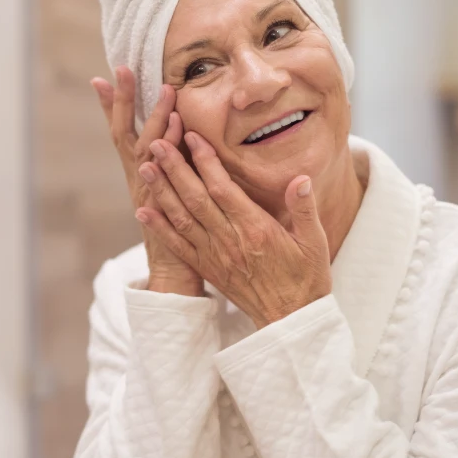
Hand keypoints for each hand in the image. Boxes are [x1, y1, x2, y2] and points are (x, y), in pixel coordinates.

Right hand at [95, 66, 202, 295]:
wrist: (175, 275)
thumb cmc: (181, 233)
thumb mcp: (173, 192)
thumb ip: (177, 165)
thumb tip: (186, 135)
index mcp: (140, 174)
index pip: (122, 132)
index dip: (112, 106)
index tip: (101, 78)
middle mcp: (138, 180)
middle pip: (123, 134)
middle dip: (122, 100)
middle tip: (122, 69)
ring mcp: (146, 194)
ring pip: (144, 151)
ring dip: (154, 120)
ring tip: (166, 91)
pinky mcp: (160, 209)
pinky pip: (161, 178)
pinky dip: (165, 155)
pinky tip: (173, 132)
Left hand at [135, 132, 331, 324]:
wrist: (290, 321)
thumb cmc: (307, 279)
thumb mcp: (316, 243)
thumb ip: (306, 209)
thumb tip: (300, 178)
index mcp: (256, 230)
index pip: (224, 189)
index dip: (205, 161)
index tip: (192, 136)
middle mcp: (229, 241)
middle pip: (196, 199)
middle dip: (174, 169)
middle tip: (156, 143)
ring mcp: (215, 256)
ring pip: (182, 218)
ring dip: (161, 192)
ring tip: (145, 167)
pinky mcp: (207, 269)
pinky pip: (178, 246)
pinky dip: (159, 228)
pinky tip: (142, 210)